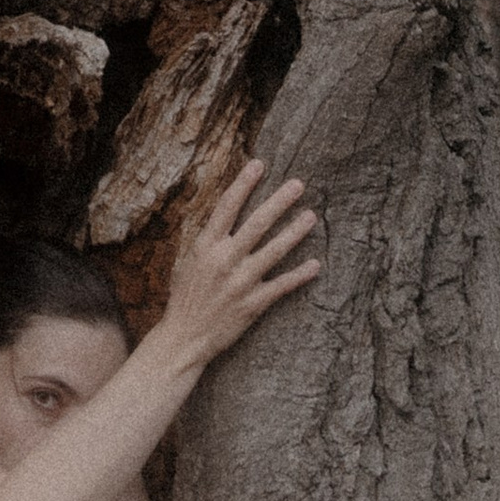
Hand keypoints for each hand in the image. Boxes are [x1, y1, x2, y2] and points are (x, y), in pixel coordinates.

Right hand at [154, 157, 321, 370]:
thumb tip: (227, 213)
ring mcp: (241, 282)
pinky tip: (315, 264)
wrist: (185, 336)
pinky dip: (299, 275)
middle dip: (279, 201)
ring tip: (311, 216)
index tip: (259, 164)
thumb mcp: (191, 260)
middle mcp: (224, 260)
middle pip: (257, 223)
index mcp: (206, 245)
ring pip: (274, 250)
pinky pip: (281, 285)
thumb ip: (210, 238)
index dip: (243, 183)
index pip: (227, 206)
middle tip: (298, 184)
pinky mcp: (253, 304)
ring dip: (294, 232)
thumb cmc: (186, 296)